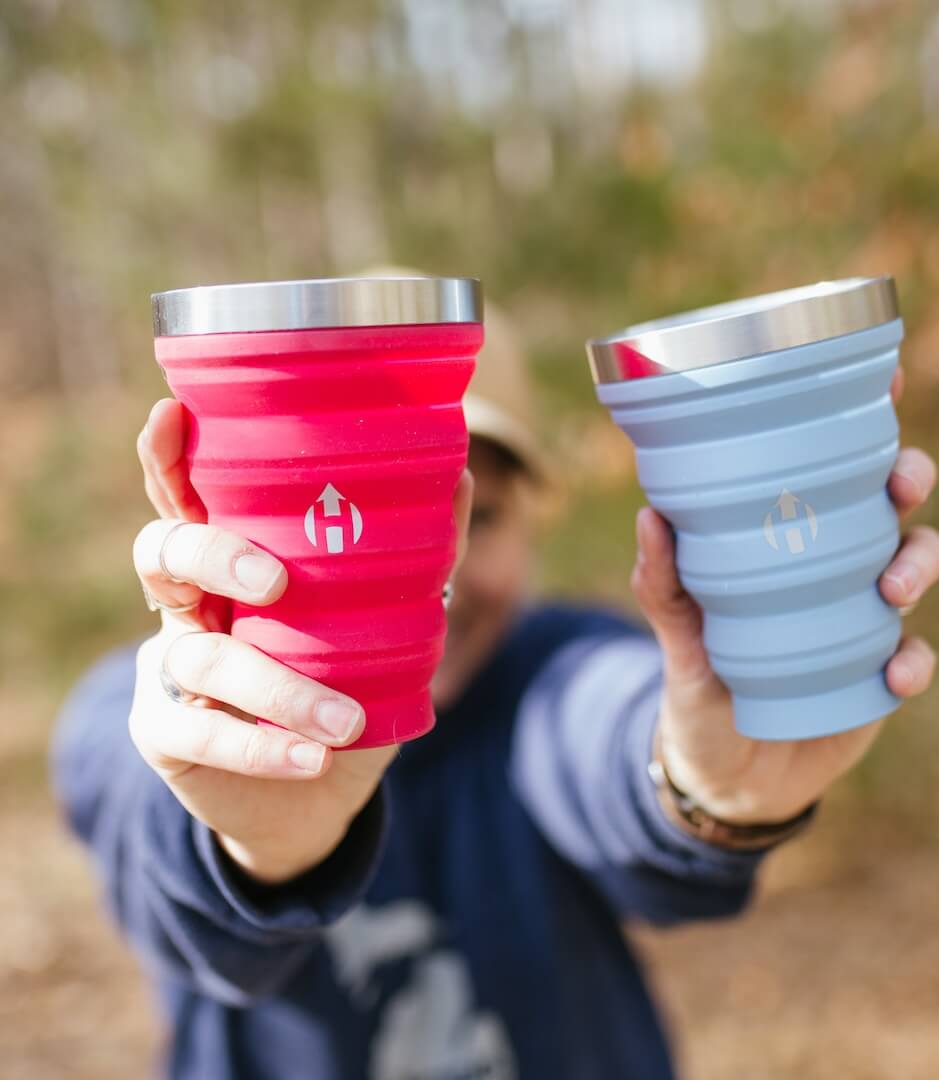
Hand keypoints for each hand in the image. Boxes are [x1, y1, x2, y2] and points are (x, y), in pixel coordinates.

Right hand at [130, 399, 473, 882]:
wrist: (320, 791)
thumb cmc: (349, 685)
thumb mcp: (387, 620)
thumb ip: (417, 555)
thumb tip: (458, 474)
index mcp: (234, 562)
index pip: (189, 498)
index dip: (168, 458)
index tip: (171, 413)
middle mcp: (189, 604)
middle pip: (164, 551)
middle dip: (213, 554)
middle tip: (275, 581)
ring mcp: (167, 667)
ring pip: (197, 654)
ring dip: (278, 687)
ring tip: (345, 720)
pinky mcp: (163, 732)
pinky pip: (199, 731)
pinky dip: (263, 747)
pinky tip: (314, 758)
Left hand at [631, 368, 938, 827]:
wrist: (725, 770)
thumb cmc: (701, 684)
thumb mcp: (677, 637)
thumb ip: (661, 587)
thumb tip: (649, 517)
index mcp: (790, 539)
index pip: (829, 470)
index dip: (863, 424)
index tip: (888, 381)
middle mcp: (835, 566)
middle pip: (890, 504)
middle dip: (908, 480)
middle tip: (900, 485)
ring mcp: (863, 619)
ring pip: (916, 565)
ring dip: (918, 564)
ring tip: (892, 588)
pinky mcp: (879, 675)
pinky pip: (914, 658)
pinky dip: (912, 661)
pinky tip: (893, 673)